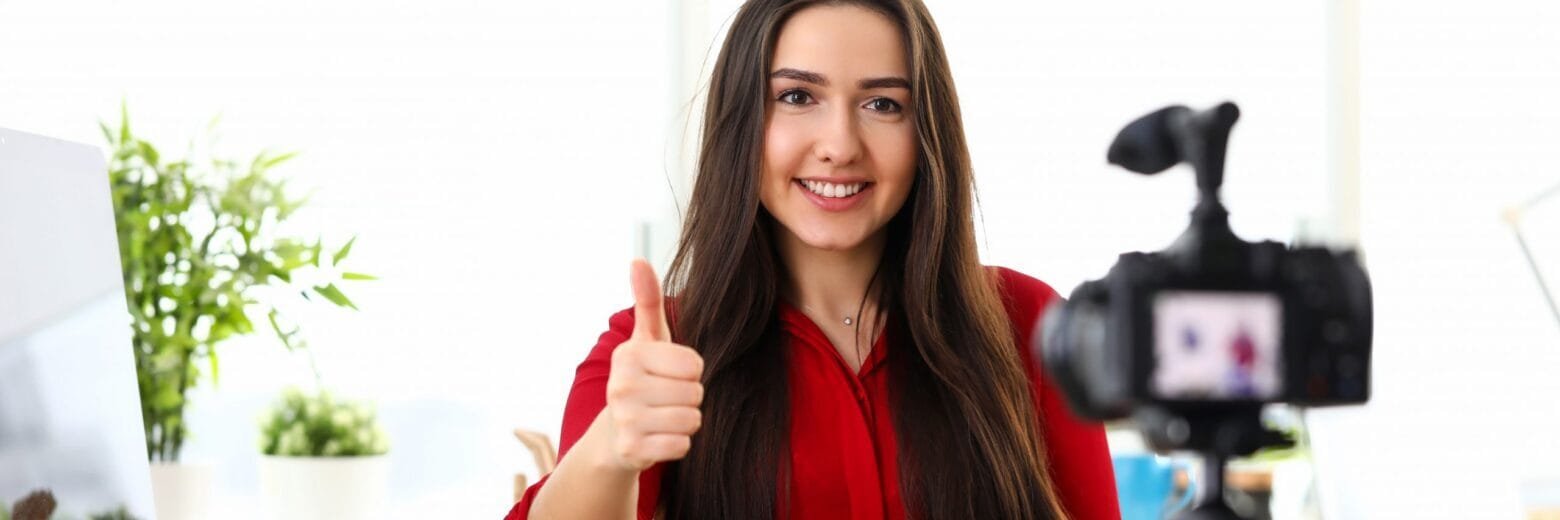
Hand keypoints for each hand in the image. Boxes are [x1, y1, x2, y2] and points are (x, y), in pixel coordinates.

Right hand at [601, 259, 705, 471]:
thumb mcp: (647, 340)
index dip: (690, 371)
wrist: (613, 435)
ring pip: (692, 419)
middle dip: (688, 398)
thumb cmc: (641, 379)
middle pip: (695, 392)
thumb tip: (638, 260)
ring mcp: (625, 419)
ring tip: (662, 417)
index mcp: (629, 355)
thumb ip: (647, 301)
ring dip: (685, 421)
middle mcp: (622, 385)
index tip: (668, 374)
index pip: (694, 364)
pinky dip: (677, 444)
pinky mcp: (632, 450)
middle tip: (664, 399)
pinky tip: (658, 437)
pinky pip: (683, 445)